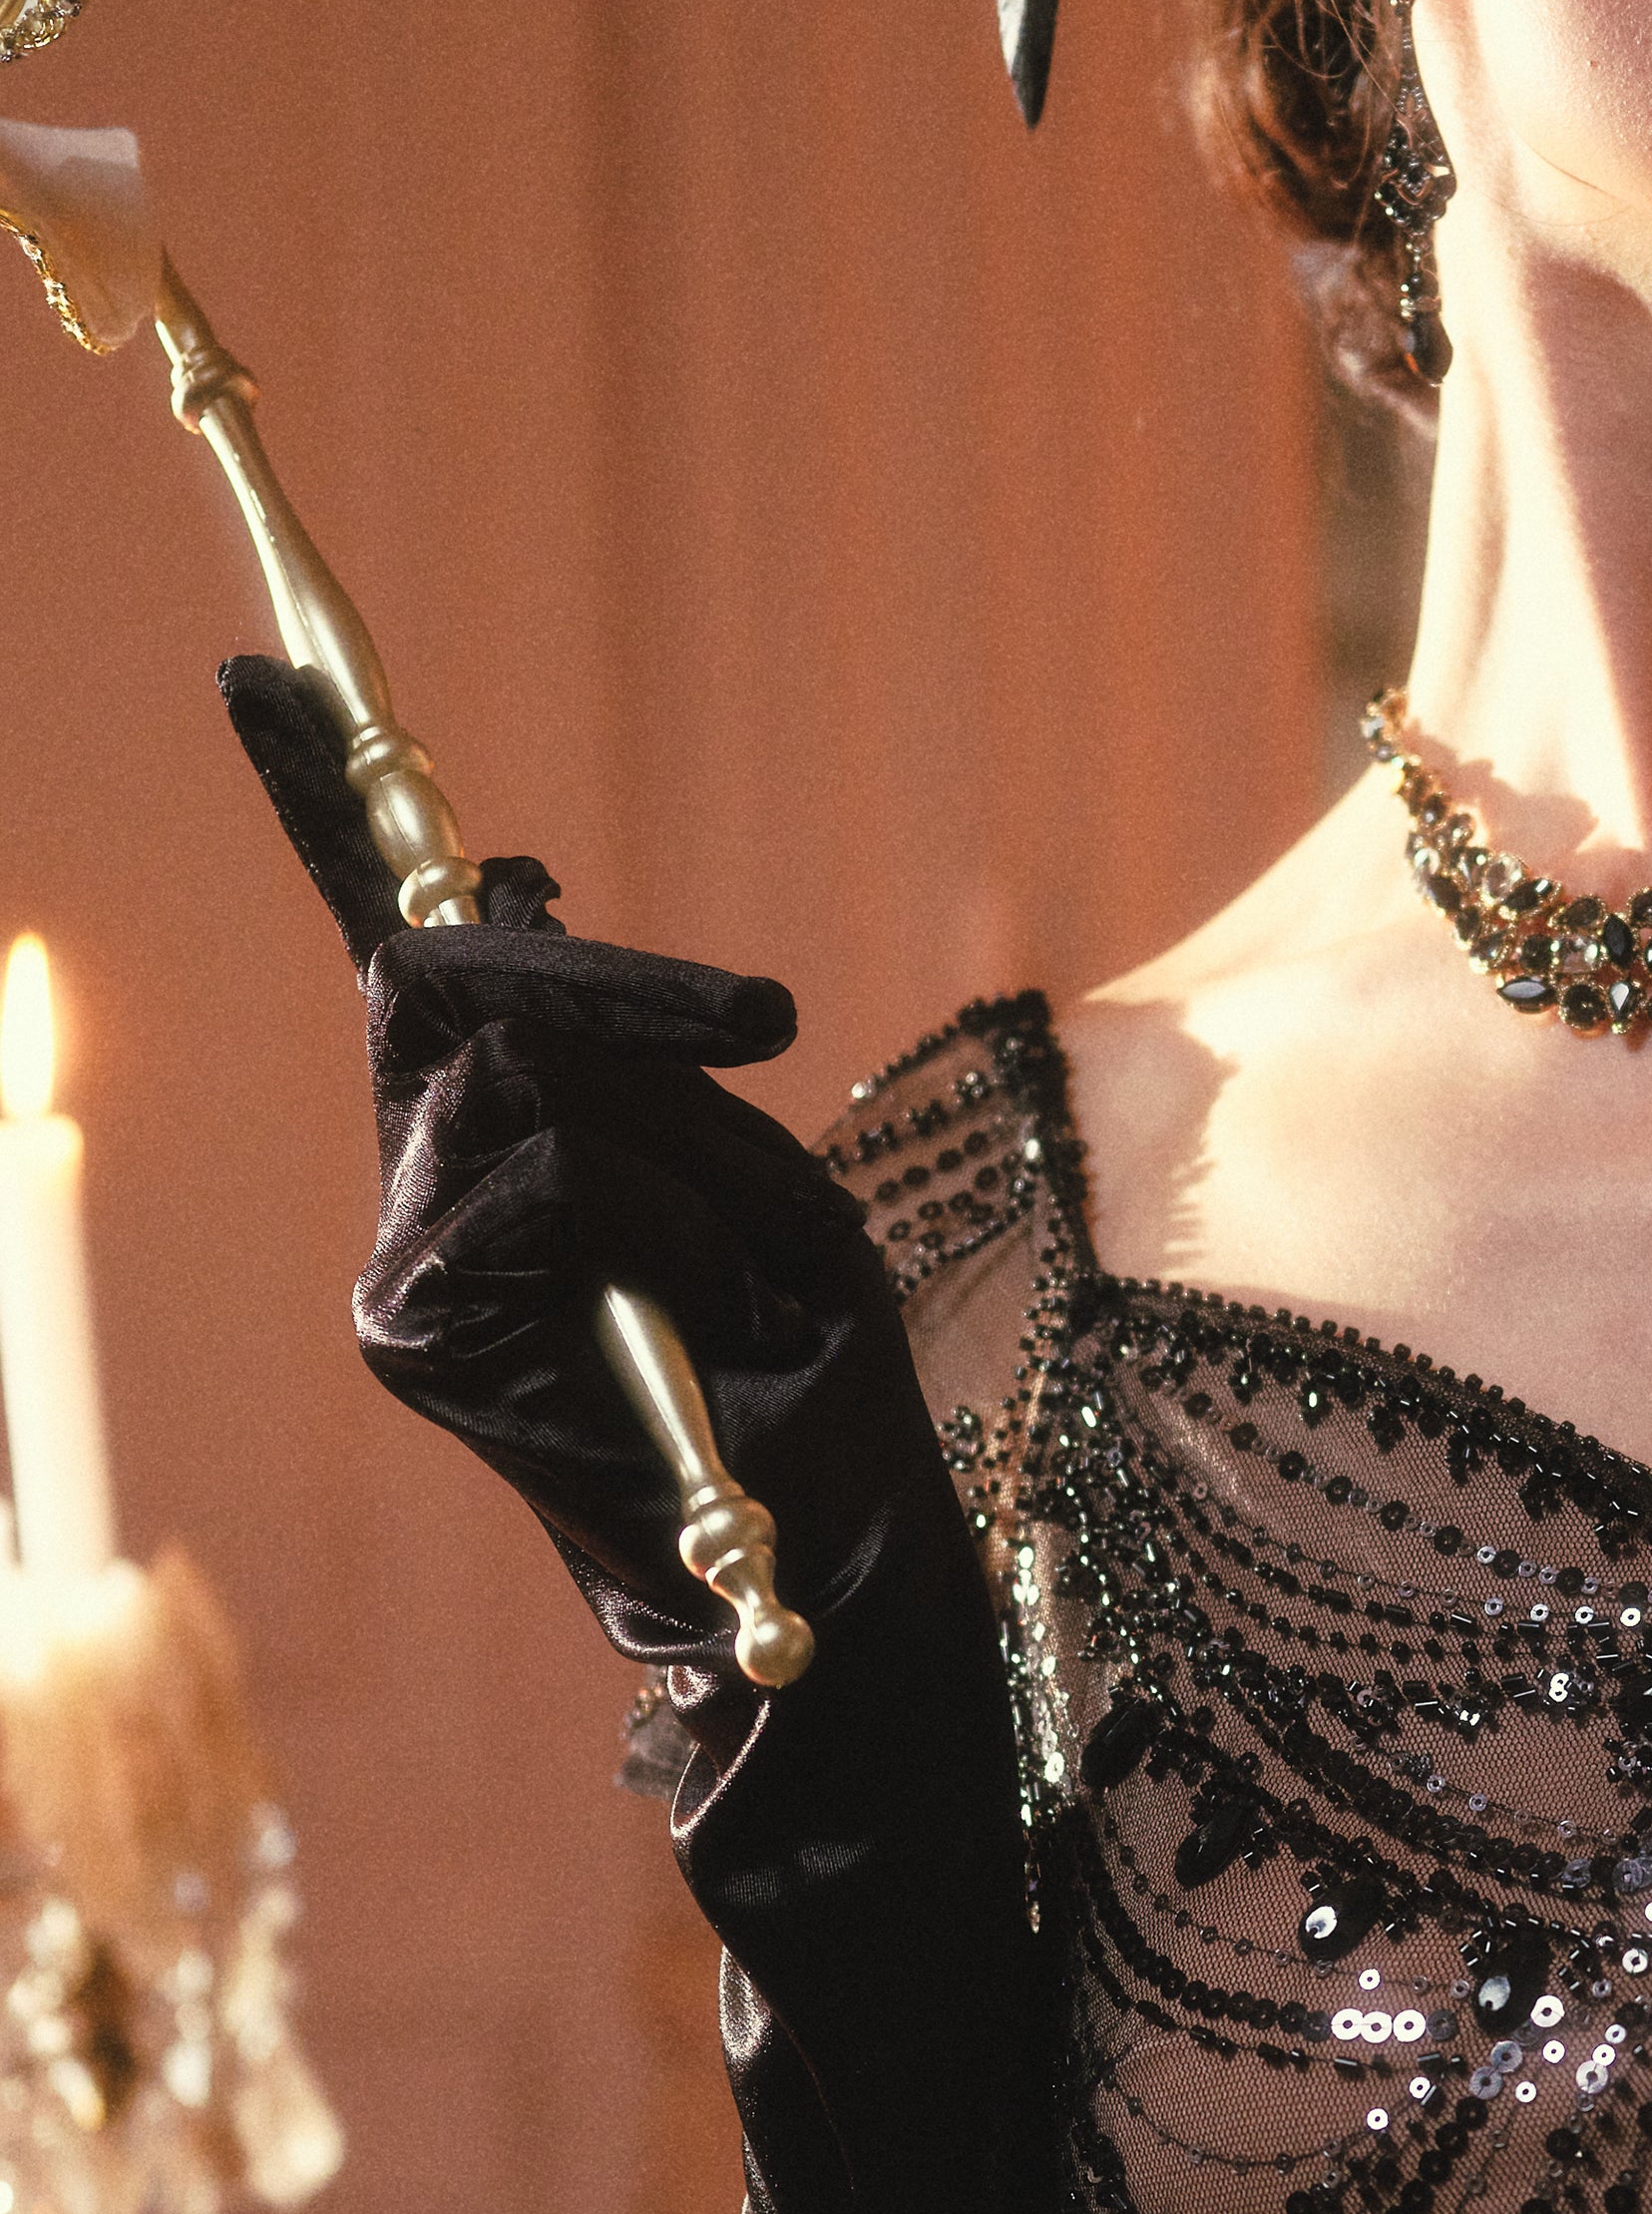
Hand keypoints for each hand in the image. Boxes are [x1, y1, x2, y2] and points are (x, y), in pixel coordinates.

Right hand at [221, 654, 943, 1661]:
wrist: (835, 1536)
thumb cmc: (807, 1352)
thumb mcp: (743, 1156)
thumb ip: (618, 1051)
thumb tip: (490, 898)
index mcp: (496, 1131)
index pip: (397, 948)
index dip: (326, 808)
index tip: (253, 676)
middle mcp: (421, 1183)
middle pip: (449, 977)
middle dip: (616, 987)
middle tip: (759, 1024)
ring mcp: (407, 1256)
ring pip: (520, 1073)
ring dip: (676, 1144)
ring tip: (739, 1264)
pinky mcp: (416, 1326)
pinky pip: (542, 1169)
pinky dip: (656, 1213)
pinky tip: (697, 1303)